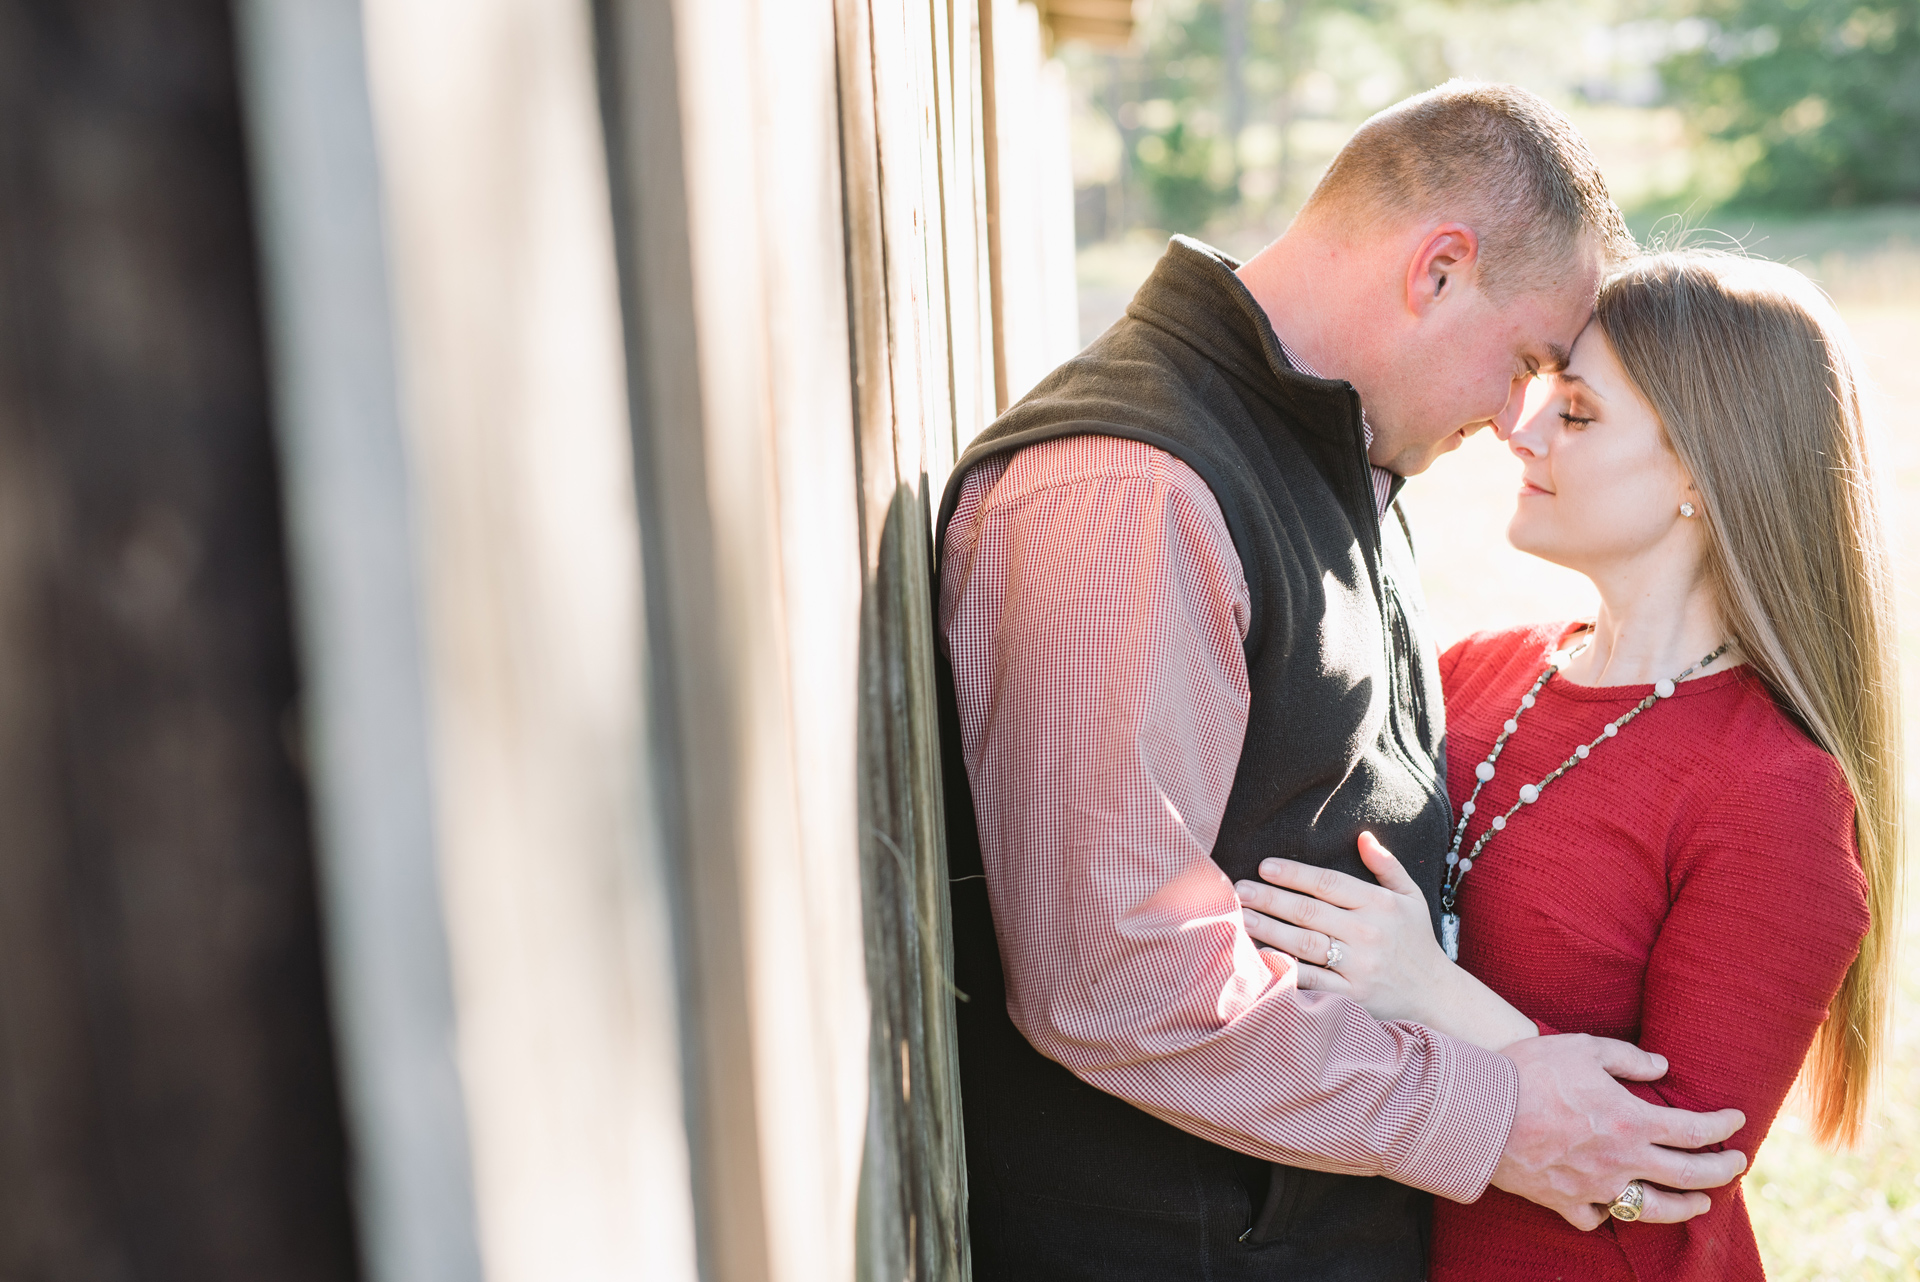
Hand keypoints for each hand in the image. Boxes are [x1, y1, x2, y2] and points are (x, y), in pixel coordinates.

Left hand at [1234, 832, 1451, 1023]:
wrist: (1436, 996)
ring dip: (1269, 930)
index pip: (1328, 883)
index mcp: (1379, 905)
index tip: (1265, 866)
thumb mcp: (1410, 897)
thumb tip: (1362, 836)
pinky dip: (1285, 970)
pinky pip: (1312, 981)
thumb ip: (1387, 866)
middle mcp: (1368, 933)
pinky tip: (1260, 958)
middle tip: (1239, 889)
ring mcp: (1359, 966)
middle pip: (1310, 912)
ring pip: (1305, 944)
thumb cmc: (1417, 941)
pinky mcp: (1352, 996)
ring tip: (1241, 917)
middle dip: (1271, 899)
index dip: (1294, 874)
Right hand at [1494, 1034, 1746, 1228]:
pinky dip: (1609, 1213)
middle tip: (1738, 1165)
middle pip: (1690, 1176)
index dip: (1724, 1126)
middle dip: (1722, 1171)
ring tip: (1700, 1203)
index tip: (1737, 1120)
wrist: (1478, 1112)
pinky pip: (1597, 1217)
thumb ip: (1628, 1058)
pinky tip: (1614, 1205)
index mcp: (1632, 1121)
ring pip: (1655, 1210)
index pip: (1696, 1130)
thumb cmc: (1530, 1073)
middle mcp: (1624, 1161)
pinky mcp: (1566, 1202)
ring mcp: (1597, 1188)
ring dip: (1686, 1207)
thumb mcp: (1582, 1048)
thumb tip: (1661, 1066)